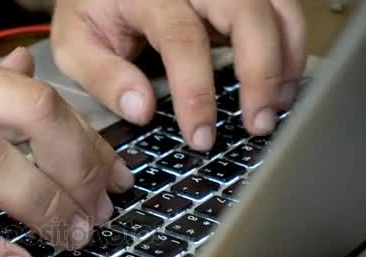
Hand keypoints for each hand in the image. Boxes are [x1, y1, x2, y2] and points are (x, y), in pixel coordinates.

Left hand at [51, 0, 306, 149]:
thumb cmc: (91, 12)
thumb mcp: (76, 44)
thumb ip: (103, 76)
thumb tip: (142, 111)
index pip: (182, 38)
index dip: (195, 90)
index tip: (200, 135)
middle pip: (246, 13)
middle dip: (260, 72)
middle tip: (258, 124)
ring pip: (276, 9)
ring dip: (285, 61)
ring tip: (275, 109)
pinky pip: (281, 11)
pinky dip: (289, 48)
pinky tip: (281, 84)